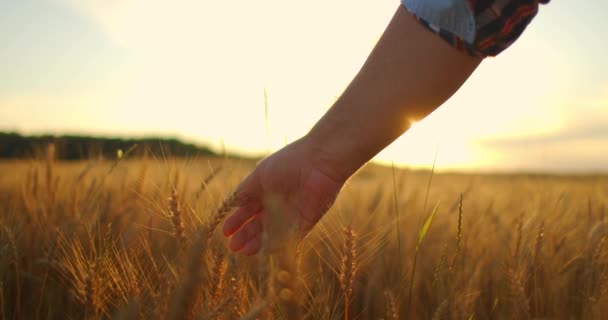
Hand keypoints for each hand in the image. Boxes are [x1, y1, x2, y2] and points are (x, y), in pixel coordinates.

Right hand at [222, 137, 344, 254]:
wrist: (318, 162)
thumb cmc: (287, 163)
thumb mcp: (260, 175)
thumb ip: (246, 191)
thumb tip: (232, 205)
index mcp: (265, 189)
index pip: (247, 209)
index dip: (236, 221)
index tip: (225, 232)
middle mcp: (277, 203)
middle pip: (258, 224)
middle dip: (245, 236)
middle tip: (234, 247)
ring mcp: (291, 214)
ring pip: (272, 234)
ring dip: (258, 243)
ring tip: (245, 252)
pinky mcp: (306, 222)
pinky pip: (290, 237)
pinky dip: (278, 245)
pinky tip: (265, 251)